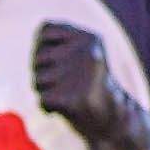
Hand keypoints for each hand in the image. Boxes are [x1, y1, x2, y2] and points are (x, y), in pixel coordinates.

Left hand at [30, 20, 148, 149]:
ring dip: (45, 91)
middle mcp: (88, 53)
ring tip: (68, 94)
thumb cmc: (86, 86)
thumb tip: (37, 58)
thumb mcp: (75, 57)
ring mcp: (83, 76)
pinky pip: (42, 100)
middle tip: (68, 83)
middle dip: (43, 72)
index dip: (43, 47)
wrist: (112, 120)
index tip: (61, 60)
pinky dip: (48, 107)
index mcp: (89, 38)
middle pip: (38, 57)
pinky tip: (65, 108)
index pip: (44, 30)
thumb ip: (49, 46)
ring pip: (38, 80)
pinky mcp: (76, 99)